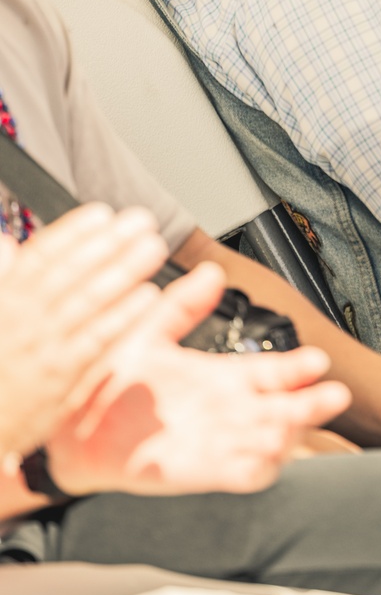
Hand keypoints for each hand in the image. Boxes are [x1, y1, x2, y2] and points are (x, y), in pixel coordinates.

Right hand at [0, 204, 167, 458]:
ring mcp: (43, 349)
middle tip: (142, 222)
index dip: (74, 230)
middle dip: (110, 242)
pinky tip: (148, 297)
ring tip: (152, 248)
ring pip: (89, 301)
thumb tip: (6, 243)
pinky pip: (97, 342)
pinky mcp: (62, 381)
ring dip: (124, 270)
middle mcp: (24, 320)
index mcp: (3, 300)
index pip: (41, 255)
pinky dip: (123, 318)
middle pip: (73, 271)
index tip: (103, 214)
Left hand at [48, 262, 351, 496]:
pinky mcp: (194, 470)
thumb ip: (183, 305)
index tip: (319, 361)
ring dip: (285, 436)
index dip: (297, 369)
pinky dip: (254, 467)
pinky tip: (267, 457)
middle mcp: (224, 411)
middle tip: (333, 396)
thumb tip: (211, 272)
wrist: (70, 424)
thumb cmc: (110, 380)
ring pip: (265, 442)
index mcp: (219, 377)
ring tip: (295, 424)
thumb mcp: (150, 331)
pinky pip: (234, 474)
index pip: (270, 372)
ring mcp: (213, 442)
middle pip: (281, 409)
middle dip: (310, 405)